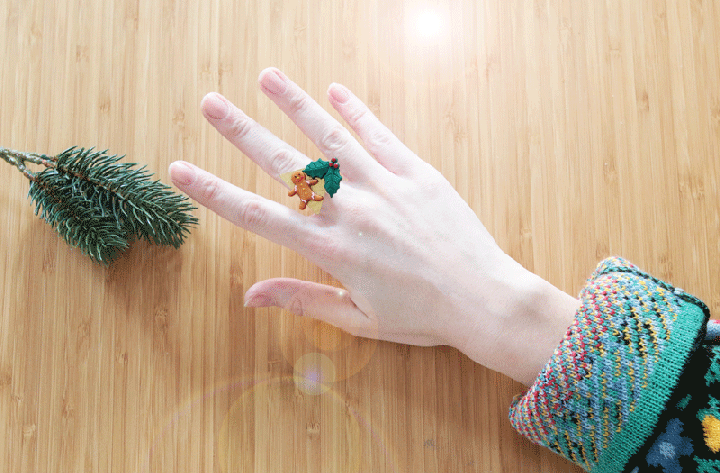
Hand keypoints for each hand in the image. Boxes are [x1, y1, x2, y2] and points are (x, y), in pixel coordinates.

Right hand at [169, 68, 579, 383]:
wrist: (484, 299)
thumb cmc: (421, 317)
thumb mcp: (357, 320)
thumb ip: (302, 299)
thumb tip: (249, 295)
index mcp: (332, 250)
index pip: (258, 216)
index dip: (214, 191)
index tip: (181, 169)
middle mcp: (352, 210)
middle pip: (286, 164)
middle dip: (242, 132)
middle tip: (209, 103)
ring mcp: (385, 185)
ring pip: (331, 137)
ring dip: (295, 104)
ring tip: (267, 76)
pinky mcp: (417, 172)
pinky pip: (380, 135)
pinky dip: (356, 112)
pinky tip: (334, 91)